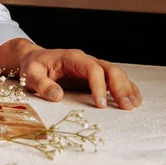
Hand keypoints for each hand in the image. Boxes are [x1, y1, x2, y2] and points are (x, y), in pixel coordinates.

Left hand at [0, 38, 142, 109]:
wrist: (33, 59)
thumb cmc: (32, 67)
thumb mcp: (31, 74)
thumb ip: (41, 84)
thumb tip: (56, 96)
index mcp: (71, 57)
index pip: (92, 69)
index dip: (99, 86)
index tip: (101, 105)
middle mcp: (85, 60)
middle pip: (109, 69)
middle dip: (120, 87)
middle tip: (126, 107)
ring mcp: (91, 67)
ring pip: (115, 73)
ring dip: (126, 88)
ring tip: (134, 105)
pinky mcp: (94, 75)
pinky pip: (113, 79)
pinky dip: (125, 88)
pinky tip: (134, 99)